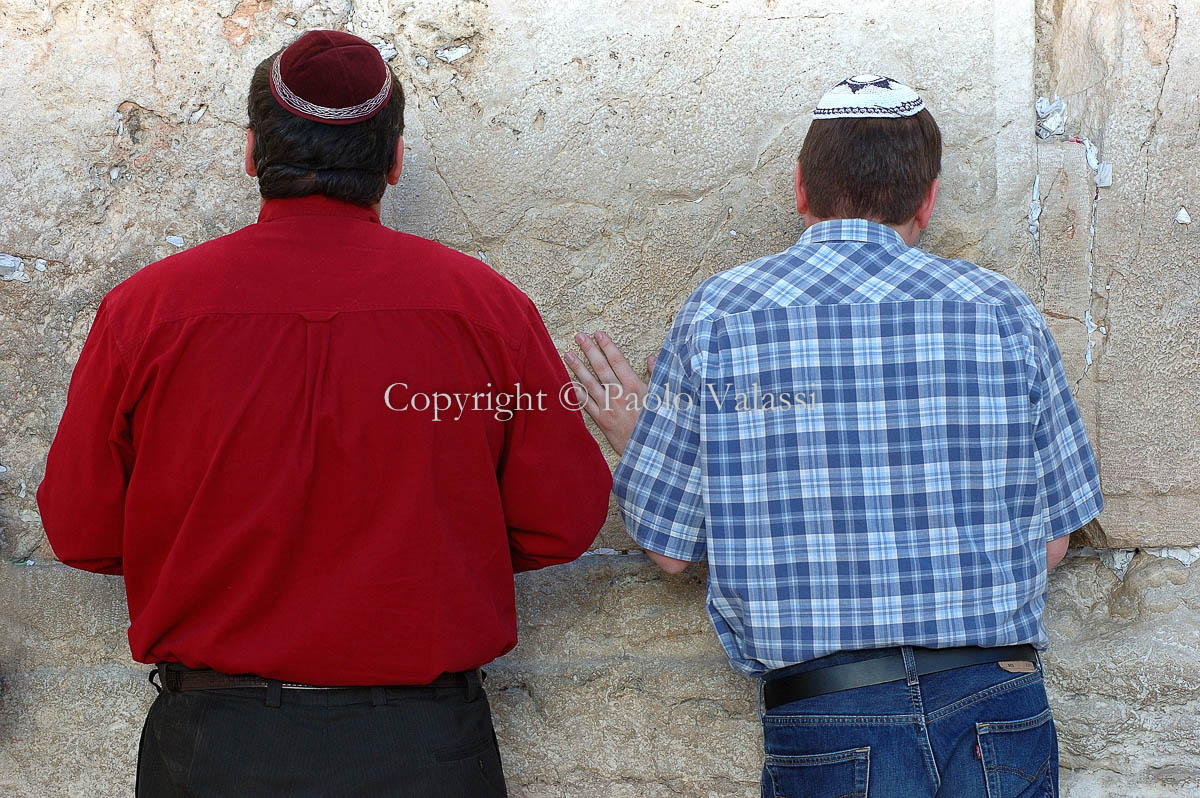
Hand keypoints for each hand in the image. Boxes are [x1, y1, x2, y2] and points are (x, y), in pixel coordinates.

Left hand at [564, 331, 656, 455]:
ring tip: (567, 355)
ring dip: (578, 368)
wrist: (651, 449)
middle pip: (601, 368)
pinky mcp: (602, 420)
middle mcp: (619, 394)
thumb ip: (657, 375)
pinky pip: (585, 404)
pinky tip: (569, 382)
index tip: (598, 334)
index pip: (618, 360)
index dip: (607, 346)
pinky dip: (576, 393)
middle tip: (579, 337)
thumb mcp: (664, 397)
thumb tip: (652, 358)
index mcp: (635, 386)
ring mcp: (608, 407)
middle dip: (589, 350)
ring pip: (589, 383)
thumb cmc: (658, 423)